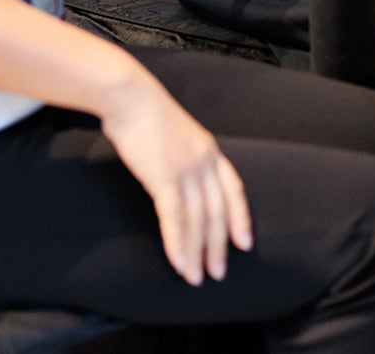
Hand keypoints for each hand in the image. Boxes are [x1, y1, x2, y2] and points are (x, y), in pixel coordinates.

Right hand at [100, 71, 253, 284]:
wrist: (130, 96)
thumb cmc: (146, 115)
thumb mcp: (177, 136)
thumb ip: (184, 156)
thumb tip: (180, 178)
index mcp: (211, 150)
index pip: (234, 190)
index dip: (240, 218)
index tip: (244, 242)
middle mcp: (205, 162)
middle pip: (218, 212)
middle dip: (219, 246)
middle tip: (218, 273)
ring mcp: (187, 170)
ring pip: (198, 220)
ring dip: (197, 252)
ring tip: (195, 277)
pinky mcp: (164, 177)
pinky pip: (175, 217)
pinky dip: (177, 242)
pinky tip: (178, 261)